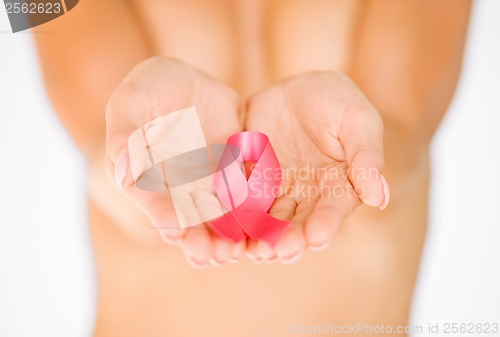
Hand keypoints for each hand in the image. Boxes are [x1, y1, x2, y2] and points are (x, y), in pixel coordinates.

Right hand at [105, 57, 244, 267]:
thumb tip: (122, 172)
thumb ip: (125, 134)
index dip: (163, 215)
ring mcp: (203, 183)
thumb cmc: (149, 88)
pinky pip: (241, 195)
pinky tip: (258, 226)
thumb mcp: (132, 101)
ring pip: (213, 216)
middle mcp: (174, 188)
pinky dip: (248, 212)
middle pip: (184, 219)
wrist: (187, 80)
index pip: (152, 200)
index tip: (176, 229)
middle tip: (209, 256)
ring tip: (232, 253)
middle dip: (196, 239)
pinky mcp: (231, 173)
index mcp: (143, 176)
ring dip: (222, 236)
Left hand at [244, 72, 389, 263]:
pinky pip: (242, 198)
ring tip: (254, 250)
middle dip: (289, 238)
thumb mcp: (357, 119)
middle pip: (299, 221)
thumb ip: (366, 156)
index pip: (334, 207)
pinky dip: (237, 214)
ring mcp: (279, 189)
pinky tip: (229, 228)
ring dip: (262, 235)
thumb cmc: (336, 101)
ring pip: (270, 218)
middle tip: (277, 251)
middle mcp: (309, 194)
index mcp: (339, 184)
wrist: (298, 88)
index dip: (326, 222)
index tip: (317, 236)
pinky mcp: (252, 179)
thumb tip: (379, 198)